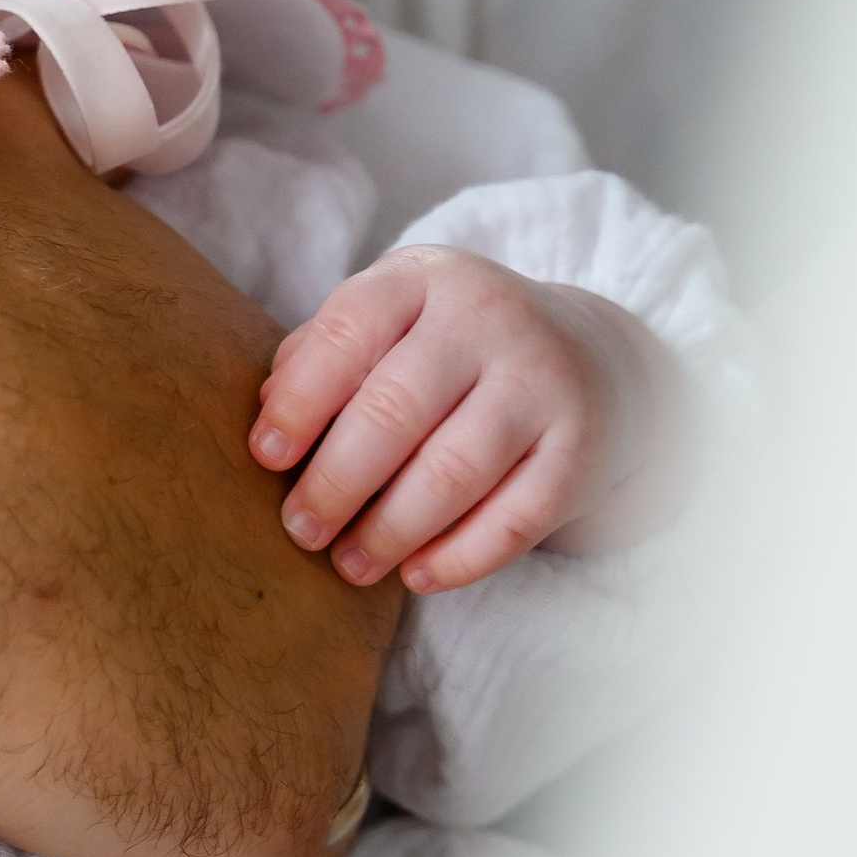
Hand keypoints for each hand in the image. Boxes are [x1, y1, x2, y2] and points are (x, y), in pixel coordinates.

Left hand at [251, 247, 692, 593]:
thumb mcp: (391, 324)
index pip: (349, 331)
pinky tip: (416, 576)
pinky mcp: (582, 449)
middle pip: (395, 409)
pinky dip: (460, 557)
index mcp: (424, 280)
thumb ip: (324, 356)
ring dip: (390, 530)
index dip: (300, 399)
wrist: (590, 358)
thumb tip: (266, 411)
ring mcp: (543, 382)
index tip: (266, 457)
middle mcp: (489, 319)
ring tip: (349, 564)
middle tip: (301, 531)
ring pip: (454, 472)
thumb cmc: (451, 350)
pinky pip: (515, 519)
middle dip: (336, 482)